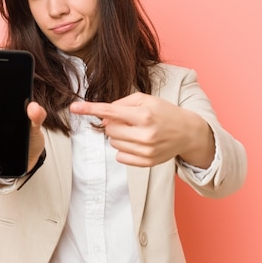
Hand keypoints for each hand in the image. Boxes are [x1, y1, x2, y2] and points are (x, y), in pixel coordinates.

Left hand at [69, 92, 214, 167]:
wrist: (187, 132)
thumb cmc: (164, 112)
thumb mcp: (146, 100)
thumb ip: (122, 104)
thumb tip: (103, 116)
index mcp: (144, 115)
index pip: (110, 111)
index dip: (90, 109)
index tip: (73, 108)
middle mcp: (145, 134)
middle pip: (109, 129)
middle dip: (113, 124)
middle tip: (128, 121)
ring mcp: (146, 150)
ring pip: (114, 143)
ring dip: (119, 136)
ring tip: (136, 131)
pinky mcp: (147, 162)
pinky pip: (120, 157)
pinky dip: (124, 149)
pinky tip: (137, 143)